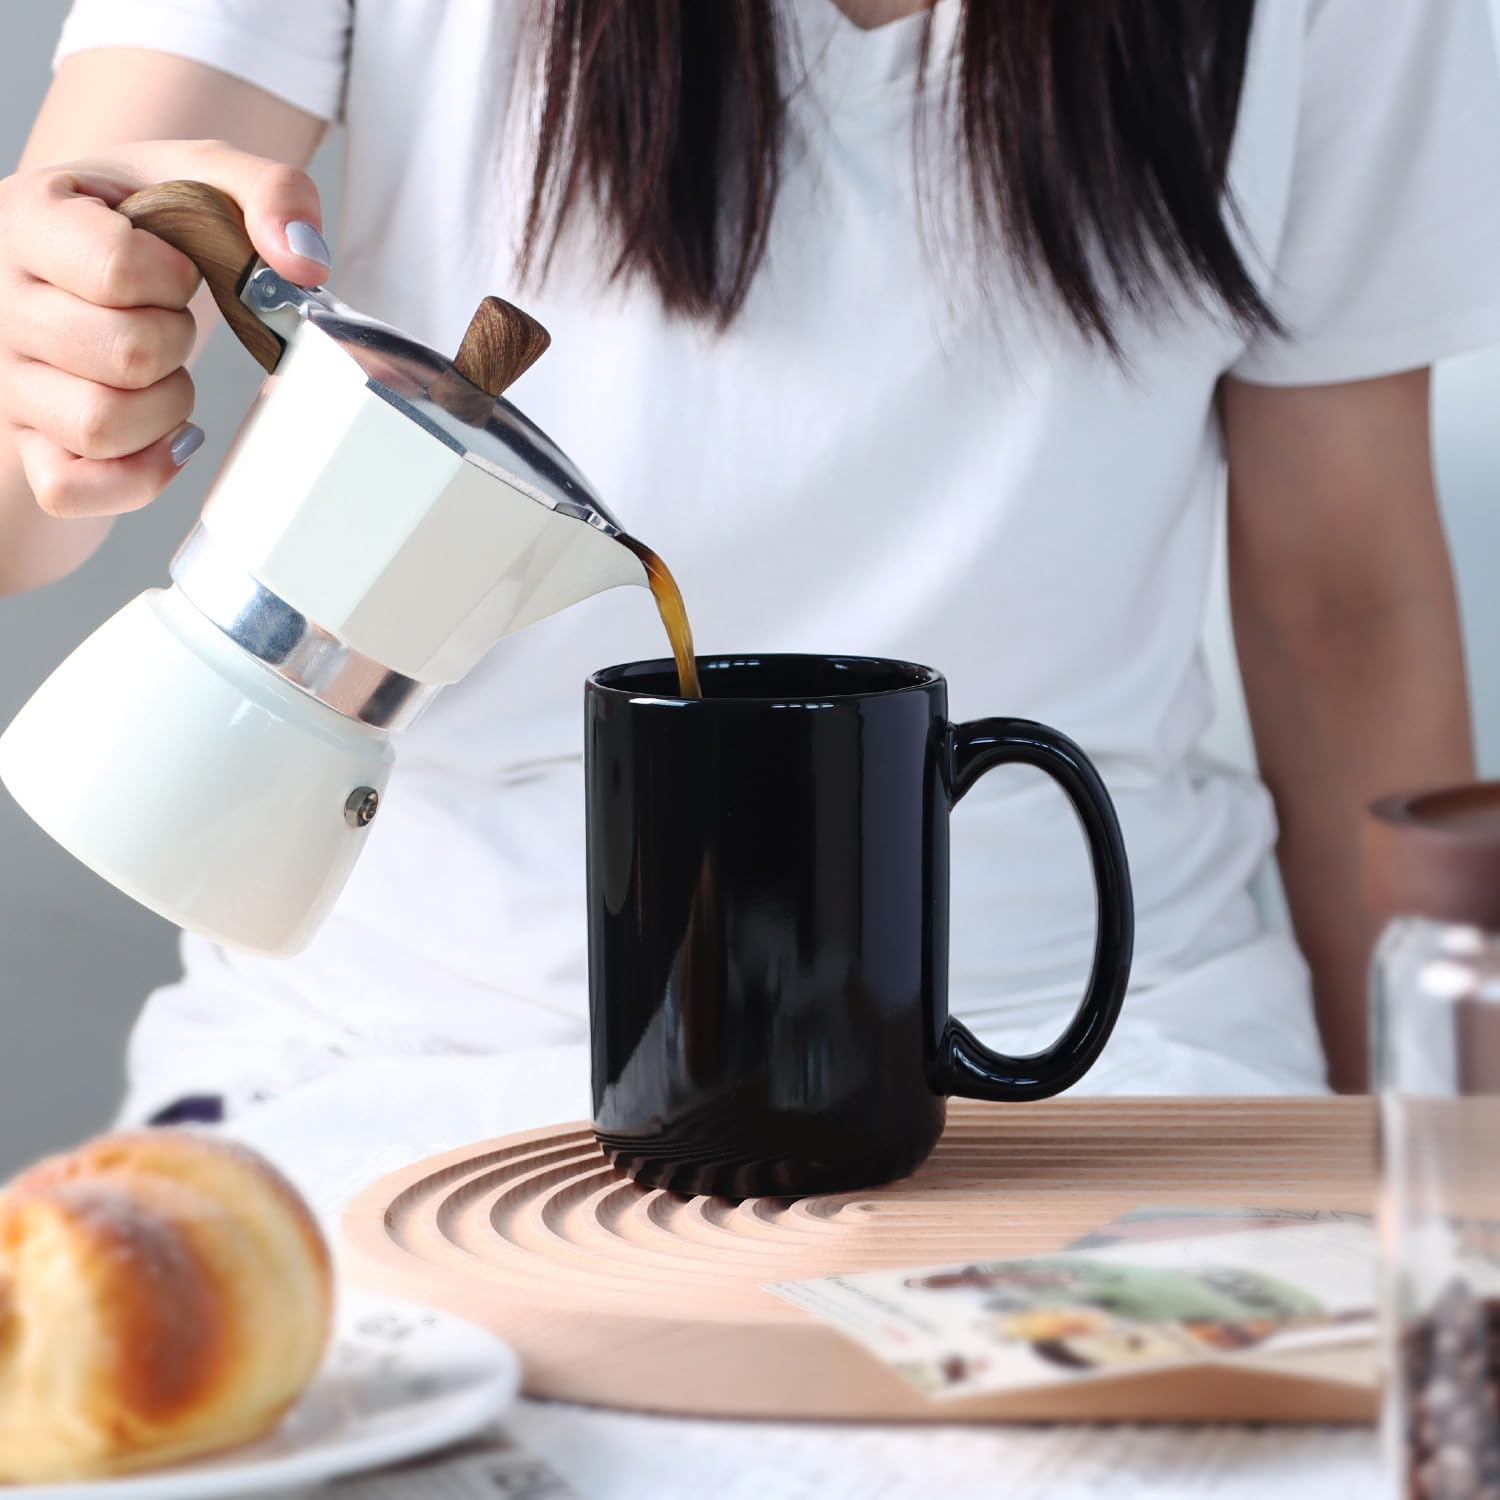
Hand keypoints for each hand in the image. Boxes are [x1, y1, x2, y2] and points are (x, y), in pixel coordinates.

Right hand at [0, 139, 330, 518]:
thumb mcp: (201, 177)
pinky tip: (165, 438)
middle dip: (176, 342)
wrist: (88, 253)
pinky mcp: (27, 441)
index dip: (173, 278)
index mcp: (27, 218)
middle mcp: (0, 302)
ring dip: (164, 406)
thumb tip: (304, 261)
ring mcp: (8, 380)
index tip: (174, 268)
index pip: (115, 269)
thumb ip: (268, 192)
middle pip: (122, 354)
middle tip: (168, 321)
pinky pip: (69, 487)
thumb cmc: (142, 222)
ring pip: (101, 425)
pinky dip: (135, 475)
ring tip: (161, 371)